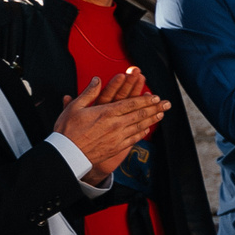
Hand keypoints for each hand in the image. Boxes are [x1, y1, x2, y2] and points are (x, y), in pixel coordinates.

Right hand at [54, 75, 169, 176]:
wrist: (67, 154)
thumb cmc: (67, 130)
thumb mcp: (74, 108)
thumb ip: (88, 93)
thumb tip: (97, 80)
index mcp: (107, 112)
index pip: (132, 103)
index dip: (146, 100)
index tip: (156, 96)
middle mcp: (116, 124)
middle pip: (141, 114)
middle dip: (156, 108)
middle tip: (167, 103)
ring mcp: (118, 136)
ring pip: (140, 126)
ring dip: (153, 119)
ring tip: (162, 114)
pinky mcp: (117, 147)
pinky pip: (134, 138)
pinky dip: (143, 132)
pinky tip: (148, 128)